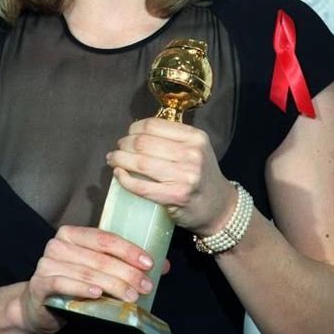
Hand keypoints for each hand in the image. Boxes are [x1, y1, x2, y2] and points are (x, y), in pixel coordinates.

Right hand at [16, 225, 160, 333]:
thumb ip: (124, 265)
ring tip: (131, 296)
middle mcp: (59, 243)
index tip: (149, 263)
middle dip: (126, 272)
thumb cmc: (72, 285)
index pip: (106, 238)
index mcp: (73, 233)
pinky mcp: (40, 283)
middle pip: (99, 257)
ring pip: (87, 272)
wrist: (36, 306)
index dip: (129, 250)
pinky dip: (83, 288)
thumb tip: (162, 265)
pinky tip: (99, 294)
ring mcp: (47, 262)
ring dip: (112, 284)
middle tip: (145, 285)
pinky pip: (64, 283)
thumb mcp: (98, 271)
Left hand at [106, 117, 236, 235]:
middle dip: (123, 145)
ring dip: (119, 160)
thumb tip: (135, 133)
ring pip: (140, 162)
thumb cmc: (201, 177)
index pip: (154, 125)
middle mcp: (192, 153)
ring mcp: (185, 176)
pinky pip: (141, 186)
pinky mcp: (176, 196)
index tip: (128, 135)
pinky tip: (118, 175)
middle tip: (116, 150)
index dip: (134, 129)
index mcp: (195, 137)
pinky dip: (124, 179)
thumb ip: (173, 138)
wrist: (220, 208)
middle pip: (143, 142)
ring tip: (113, 161)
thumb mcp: (196, 149)